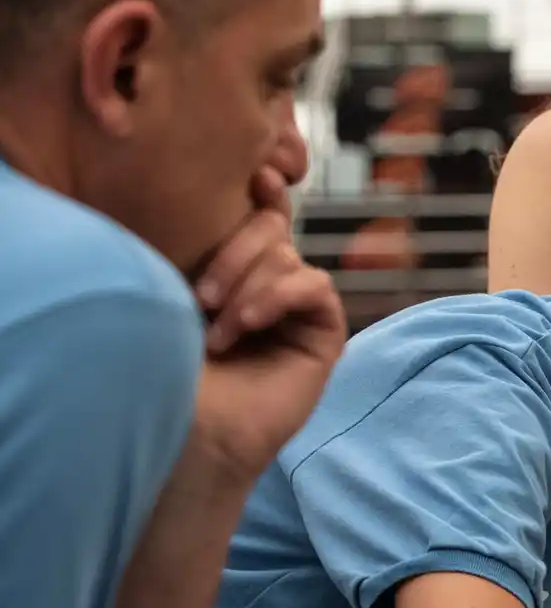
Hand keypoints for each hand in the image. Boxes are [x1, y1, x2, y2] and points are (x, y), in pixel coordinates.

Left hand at [191, 165, 344, 481]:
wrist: (190, 431)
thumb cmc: (169, 369)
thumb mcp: (171, 292)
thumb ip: (199, 243)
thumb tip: (236, 189)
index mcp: (233, 269)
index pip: (259, 213)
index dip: (264, 189)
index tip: (254, 175)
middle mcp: (268, 284)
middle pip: (271, 226)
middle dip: (234, 251)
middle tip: (201, 297)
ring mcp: (298, 309)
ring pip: (287, 256)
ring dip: (246, 287)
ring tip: (217, 331)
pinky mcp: (324, 333)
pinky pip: (313, 286)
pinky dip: (277, 296)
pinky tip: (246, 325)